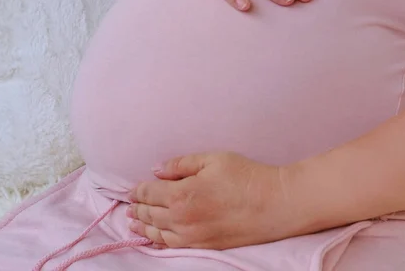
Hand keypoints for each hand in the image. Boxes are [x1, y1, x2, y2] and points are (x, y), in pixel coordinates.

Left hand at [127, 152, 303, 249]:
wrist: (275, 204)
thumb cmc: (247, 177)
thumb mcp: (213, 160)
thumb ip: (181, 164)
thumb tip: (157, 170)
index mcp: (181, 194)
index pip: (148, 193)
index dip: (137, 190)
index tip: (132, 188)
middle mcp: (181, 219)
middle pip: (149, 214)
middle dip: (137, 208)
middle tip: (129, 204)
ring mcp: (192, 236)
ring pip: (157, 233)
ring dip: (142, 226)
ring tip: (133, 222)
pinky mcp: (204, 246)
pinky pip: (172, 246)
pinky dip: (158, 241)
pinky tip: (154, 237)